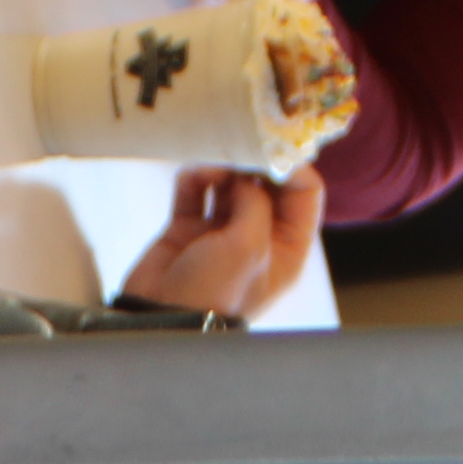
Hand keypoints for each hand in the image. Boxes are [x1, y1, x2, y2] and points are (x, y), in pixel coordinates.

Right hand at [124, 166, 325, 320]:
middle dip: (253, 162)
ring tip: (211, 166)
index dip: (292, 168)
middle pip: (267, 183)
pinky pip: (196, 190)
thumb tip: (244, 176)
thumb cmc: (212, 293)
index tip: (271, 147)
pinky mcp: (189, 227)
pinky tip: (192, 175)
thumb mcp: (248, 248)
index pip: (304, 194)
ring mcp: (223, 231)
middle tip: (238, 146)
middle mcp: (259, 236)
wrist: (158, 317)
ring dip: (221, 167)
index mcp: (286, 248)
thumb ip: (256, 203)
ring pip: (230, 183)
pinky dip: (194, 177)